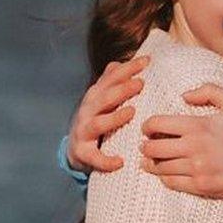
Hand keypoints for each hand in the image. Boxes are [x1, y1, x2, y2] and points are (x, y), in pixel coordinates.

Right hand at [66, 56, 148, 172]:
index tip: (147, 61)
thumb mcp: (101, 100)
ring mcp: (83, 131)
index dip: (128, 68)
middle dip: (122, 89)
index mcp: (95, 96)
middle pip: (105, 97)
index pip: (111, 78)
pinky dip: (106, 160)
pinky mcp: (83, 152)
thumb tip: (118, 62)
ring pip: (98, 123)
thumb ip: (109, 82)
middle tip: (140, 83)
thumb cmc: (96, 119)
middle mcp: (88, 111)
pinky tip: (120, 161)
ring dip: (115, 117)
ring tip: (132, 112)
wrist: (75, 149)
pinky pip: (94, 157)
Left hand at [139, 84, 222, 203]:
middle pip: (152, 148)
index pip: (157, 124)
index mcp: (199, 126)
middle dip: (146, 144)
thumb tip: (184, 96)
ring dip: (150, 163)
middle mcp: (193, 149)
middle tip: (146, 143)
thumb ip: (209, 91)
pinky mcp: (201, 187)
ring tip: (149, 159)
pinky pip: (171, 183)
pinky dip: (164, 177)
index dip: (148, 124)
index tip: (149, 127)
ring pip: (159, 168)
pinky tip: (165, 173)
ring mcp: (196, 170)